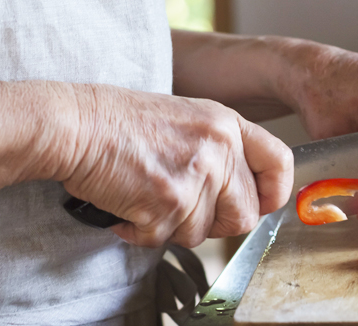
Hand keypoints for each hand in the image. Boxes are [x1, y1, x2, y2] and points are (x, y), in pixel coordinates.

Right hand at [50, 84, 292, 247]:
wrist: (78, 125)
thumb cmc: (120, 120)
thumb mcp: (186, 117)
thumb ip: (218, 149)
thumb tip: (236, 191)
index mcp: (227, 124)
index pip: (279, 163)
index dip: (272, 193)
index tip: (259, 204)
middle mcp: (218, 150)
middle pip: (244, 215)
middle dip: (215, 222)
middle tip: (184, 208)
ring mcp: (195, 179)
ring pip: (201, 234)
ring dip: (172, 226)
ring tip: (146, 196)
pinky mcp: (168, 205)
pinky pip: (164, 239)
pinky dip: (142, 231)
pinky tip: (127, 204)